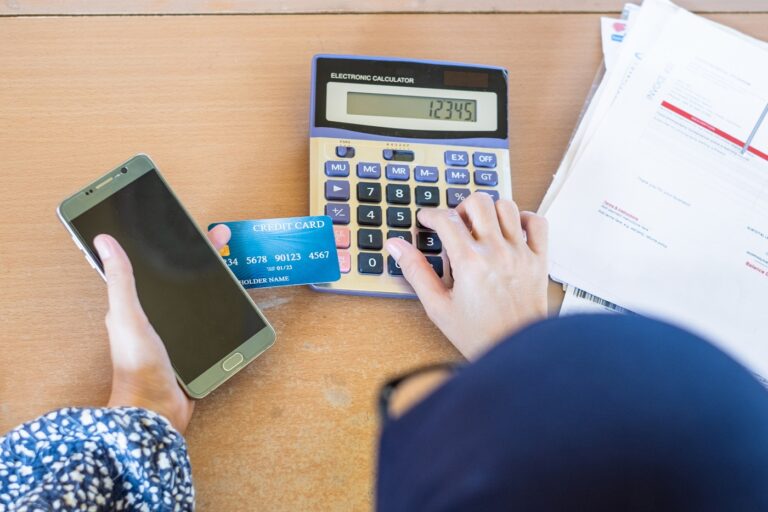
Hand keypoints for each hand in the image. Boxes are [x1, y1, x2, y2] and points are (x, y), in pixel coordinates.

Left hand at [93, 224, 230, 432]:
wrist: (158, 410)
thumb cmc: (137, 366)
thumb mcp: (129, 316)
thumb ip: (120, 280)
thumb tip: (103, 241)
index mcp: (133, 304)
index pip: (154, 264)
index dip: (172, 243)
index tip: (189, 227)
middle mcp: (152, 315)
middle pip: (180, 277)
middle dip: (201, 255)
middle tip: (220, 238)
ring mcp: (173, 332)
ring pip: (196, 297)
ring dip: (211, 279)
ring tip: (227, 261)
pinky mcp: (190, 347)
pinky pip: (207, 321)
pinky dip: (219, 308)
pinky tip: (232, 301)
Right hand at [384, 193, 547, 359]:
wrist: (515, 351)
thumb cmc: (477, 334)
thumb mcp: (437, 306)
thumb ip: (415, 271)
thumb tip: (396, 246)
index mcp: (469, 262)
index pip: (446, 218)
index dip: (431, 214)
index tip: (426, 219)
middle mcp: (497, 251)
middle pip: (479, 202)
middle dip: (461, 206)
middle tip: (455, 223)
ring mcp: (521, 253)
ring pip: (507, 206)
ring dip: (491, 210)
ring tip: (481, 227)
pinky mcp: (539, 260)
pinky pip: (538, 223)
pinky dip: (524, 219)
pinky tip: (511, 231)